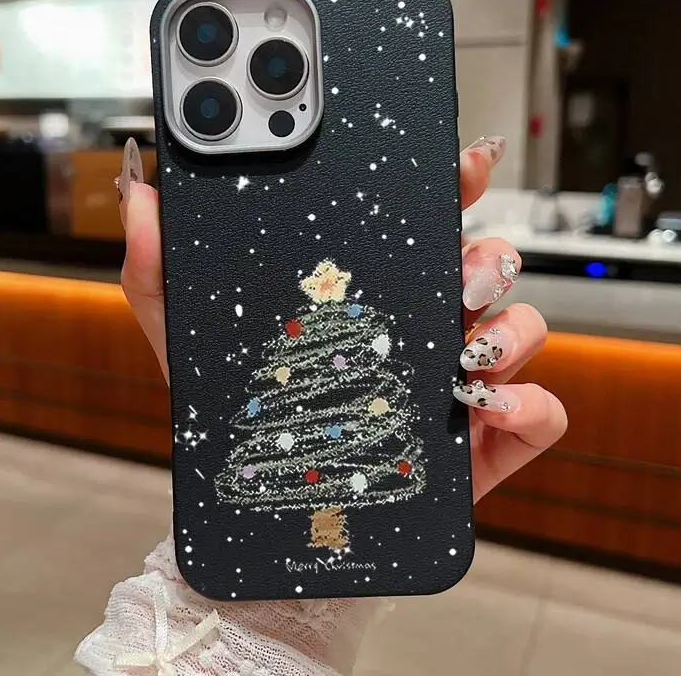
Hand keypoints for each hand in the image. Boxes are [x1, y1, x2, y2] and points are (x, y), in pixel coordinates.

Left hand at [117, 135, 565, 504]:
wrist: (269, 519)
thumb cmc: (241, 423)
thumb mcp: (188, 342)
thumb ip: (159, 270)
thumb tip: (141, 198)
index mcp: (373, 294)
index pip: (426, 224)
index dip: (454, 184)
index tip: (463, 161)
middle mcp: (424, 329)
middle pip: (488, 264)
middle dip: (488, 254)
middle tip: (459, 270)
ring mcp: (459, 385)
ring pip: (523, 328)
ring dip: (510, 329)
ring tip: (464, 348)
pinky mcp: (486, 443)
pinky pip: (540, 412)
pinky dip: (530, 403)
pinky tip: (487, 406)